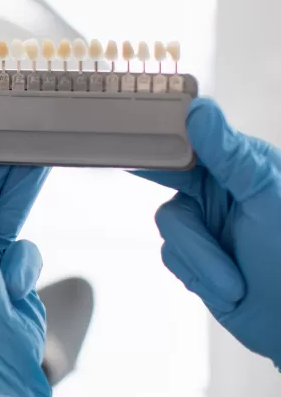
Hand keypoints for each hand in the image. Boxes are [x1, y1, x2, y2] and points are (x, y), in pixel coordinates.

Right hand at [135, 97, 280, 366]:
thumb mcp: (266, 197)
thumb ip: (228, 154)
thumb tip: (198, 110)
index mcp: (243, 163)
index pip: (190, 137)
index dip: (160, 135)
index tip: (130, 132)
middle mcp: (221, 188)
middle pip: (169, 182)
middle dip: (188, 217)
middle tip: (179, 215)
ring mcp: (208, 223)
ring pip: (169, 225)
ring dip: (201, 258)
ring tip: (236, 280)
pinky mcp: (195, 255)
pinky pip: (171, 255)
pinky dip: (198, 273)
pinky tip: (228, 287)